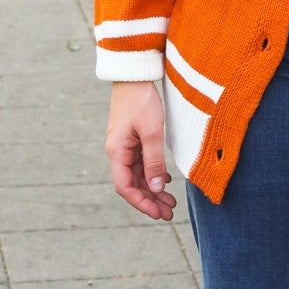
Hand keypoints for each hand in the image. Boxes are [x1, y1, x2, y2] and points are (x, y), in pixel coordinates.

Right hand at [105, 81, 175, 219]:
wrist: (134, 75)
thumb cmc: (141, 100)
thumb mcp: (152, 132)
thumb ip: (154, 161)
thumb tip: (155, 188)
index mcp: (117, 152)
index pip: (125, 187)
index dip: (141, 202)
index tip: (158, 214)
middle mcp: (118, 151)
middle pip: (132, 184)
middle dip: (150, 200)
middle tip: (169, 213)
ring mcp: (125, 145)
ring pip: (138, 175)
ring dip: (152, 189)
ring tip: (170, 201)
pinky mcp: (132, 138)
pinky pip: (141, 163)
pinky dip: (152, 174)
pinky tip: (165, 181)